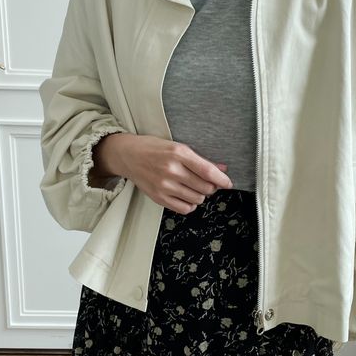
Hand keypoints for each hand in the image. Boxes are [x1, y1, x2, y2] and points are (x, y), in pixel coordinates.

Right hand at [97, 133, 232, 214]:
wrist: (128, 155)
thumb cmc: (154, 148)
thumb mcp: (178, 147)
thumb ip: (200, 160)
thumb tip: (222, 169)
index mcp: (178, 153)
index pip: (207, 171)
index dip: (222, 179)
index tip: (228, 183)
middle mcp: (171, 170)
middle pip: (205, 187)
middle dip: (211, 187)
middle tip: (207, 182)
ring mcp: (164, 186)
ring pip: (197, 199)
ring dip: (201, 195)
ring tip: (194, 187)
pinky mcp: (159, 197)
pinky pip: (184, 208)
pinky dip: (190, 204)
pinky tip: (187, 196)